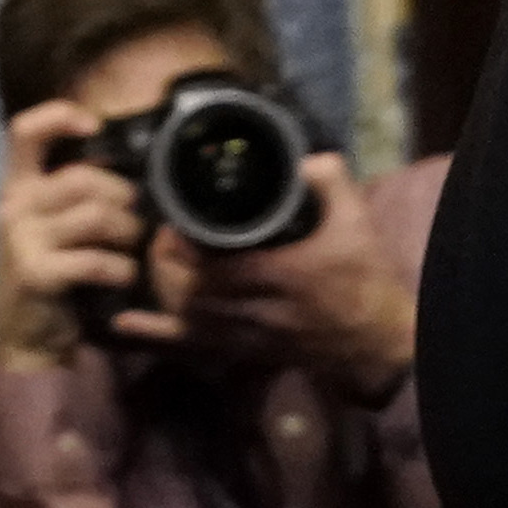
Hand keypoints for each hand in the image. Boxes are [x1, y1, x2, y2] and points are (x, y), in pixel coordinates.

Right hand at [0, 102, 176, 365]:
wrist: (28, 336)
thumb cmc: (53, 271)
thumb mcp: (56, 224)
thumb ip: (77, 192)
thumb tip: (134, 164)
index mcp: (17, 186)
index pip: (24, 131)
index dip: (59, 116)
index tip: (93, 127)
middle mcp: (13, 206)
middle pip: (83, 178)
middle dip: (123, 196)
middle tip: (137, 220)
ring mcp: (20, 240)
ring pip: (95, 215)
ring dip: (128, 232)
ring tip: (133, 247)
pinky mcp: (35, 274)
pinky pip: (96, 260)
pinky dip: (121, 268)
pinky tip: (124, 277)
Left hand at [166, 157, 414, 398]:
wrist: (380, 343)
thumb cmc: (368, 281)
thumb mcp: (358, 224)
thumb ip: (331, 183)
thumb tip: (302, 156)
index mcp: (284, 276)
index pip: (219, 268)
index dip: (186, 249)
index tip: (172, 223)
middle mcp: (261, 310)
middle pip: (194, 295)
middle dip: (167, 266)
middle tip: (158, 236)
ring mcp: (252, 336)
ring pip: (190, 320)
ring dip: (165, 291)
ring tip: (155, 262)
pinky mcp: (249, 352)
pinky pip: (197, 345)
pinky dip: (160, 333)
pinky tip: (127, 324)